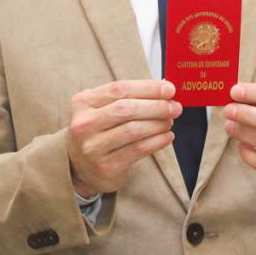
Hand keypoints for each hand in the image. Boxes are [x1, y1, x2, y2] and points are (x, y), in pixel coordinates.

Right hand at [67, 79, 181, 196]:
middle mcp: (84, 124)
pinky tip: (167, 136)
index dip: (148, 88)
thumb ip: (128, 96)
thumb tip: (164, 87)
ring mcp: (93, 147)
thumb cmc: (98, 130)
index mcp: (83, 102)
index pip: (120, 89)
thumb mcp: (102, 108)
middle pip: (126, 109)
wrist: (80, 166)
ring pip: (134, 130)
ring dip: (158, 124)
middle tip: (174, 107)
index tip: (169, 89)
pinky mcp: (105, 166)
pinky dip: (157, 141)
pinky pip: (138, 150)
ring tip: (170, 121)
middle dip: (156, 106)